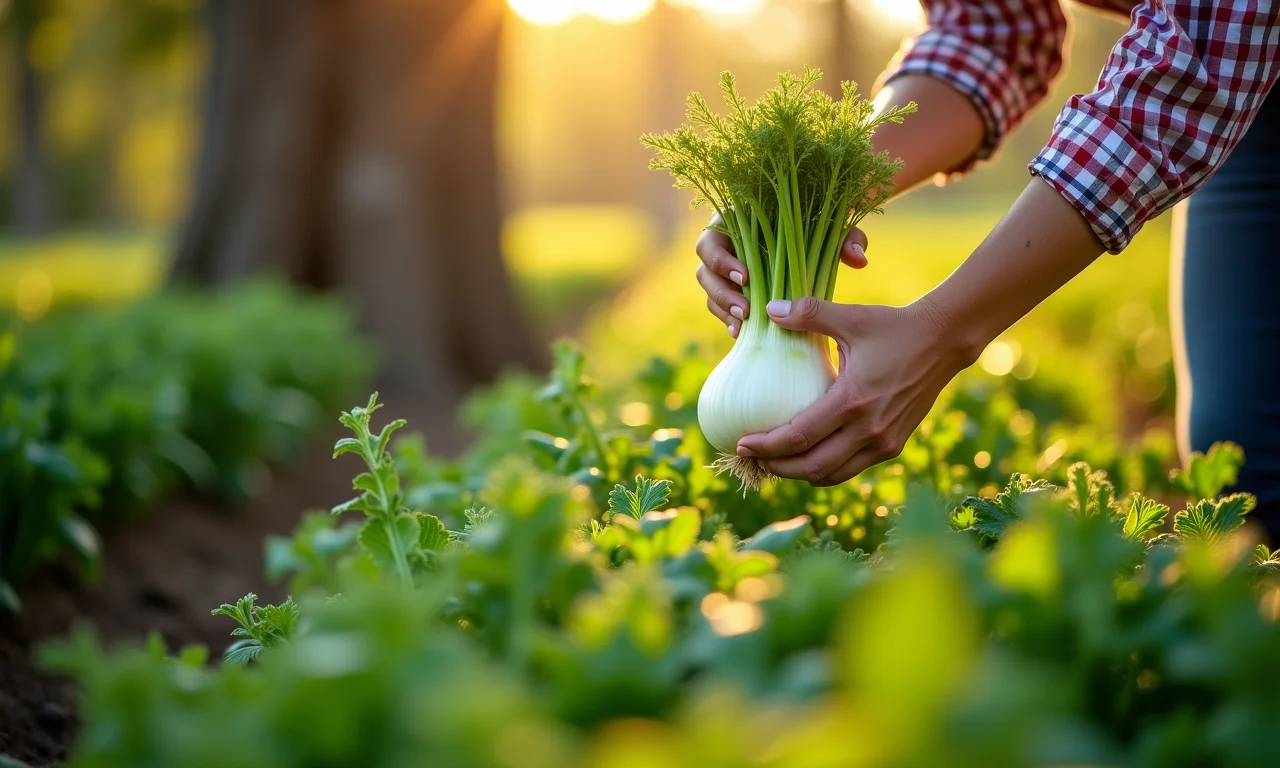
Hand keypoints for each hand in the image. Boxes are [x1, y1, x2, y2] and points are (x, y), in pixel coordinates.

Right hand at [695, 213, 870, 337]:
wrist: (818, 235)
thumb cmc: (822, 223)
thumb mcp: (835, 226)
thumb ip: (847, 237)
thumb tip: (859, 259)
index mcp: (734, 223)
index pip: (710, 241)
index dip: (721, 260)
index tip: (746, 275)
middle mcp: (725, 248)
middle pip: (703, 273)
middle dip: (721, 294)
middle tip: (746, 310)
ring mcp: (726, 274)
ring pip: (711, 295)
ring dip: (724, 312)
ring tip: (745, 327)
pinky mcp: (735, 295)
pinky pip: (723, 312)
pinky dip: (731, 323)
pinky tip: (745, 336)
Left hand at [735, 296, 972, 485]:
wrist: (944, 342)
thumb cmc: (893, 327)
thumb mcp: (851, 317)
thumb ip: (808, 313)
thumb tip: (768, 309)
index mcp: (852, 400)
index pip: (799, 436)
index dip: (766, 446)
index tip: (741, 445)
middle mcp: (869, 429)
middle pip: (811, 467)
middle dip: (776, 468)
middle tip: (752, 458)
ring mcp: (884, 442)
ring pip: (831, 475)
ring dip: (800, 474)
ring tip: (774, 462)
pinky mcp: (893, 446)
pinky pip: (850, 468)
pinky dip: (824, 469)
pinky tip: (806, 454)